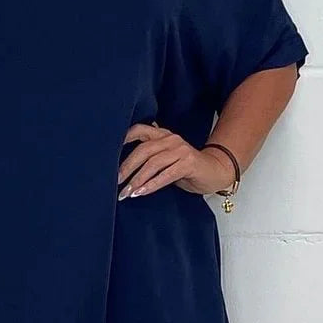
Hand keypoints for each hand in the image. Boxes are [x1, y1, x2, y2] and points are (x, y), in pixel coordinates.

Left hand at [117, 122, 235, 199]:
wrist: (215, 171)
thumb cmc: (186, 168)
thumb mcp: (166, 159)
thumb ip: (149, 158)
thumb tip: (123, 170)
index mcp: (163, 135)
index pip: (139, 130)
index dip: (123, 139)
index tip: (107, 154)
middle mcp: (171, 139)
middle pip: (143, 150)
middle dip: (127, 167)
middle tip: (115, 181)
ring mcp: (181, 150)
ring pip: (153, 163)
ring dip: (137, 180)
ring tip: (126, 193)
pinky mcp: (189, 163)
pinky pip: (166, 175)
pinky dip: (152, 185)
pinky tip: (142, 193)